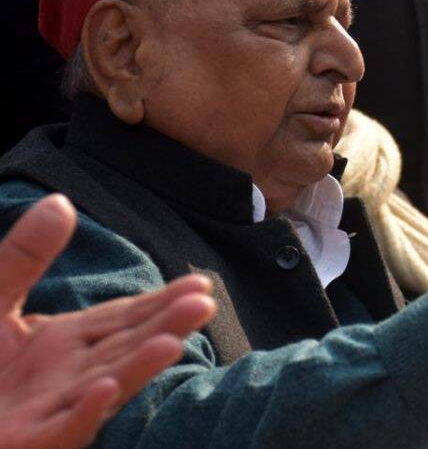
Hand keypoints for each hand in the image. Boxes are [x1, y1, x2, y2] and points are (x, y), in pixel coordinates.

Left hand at [0, 195, 215, 448]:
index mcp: (63, 342)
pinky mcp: (26, 442)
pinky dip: (85, 414)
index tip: (202, 284)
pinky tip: (106, 391)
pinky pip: (60, 429)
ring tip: (172, 345)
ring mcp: (50, 412)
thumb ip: (24, 255)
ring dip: (139, 369)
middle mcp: (68, 376)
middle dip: (166, 327)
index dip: (162, 301)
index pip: (125, 318)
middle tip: (204, 305)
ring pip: (104, 387)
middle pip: (125, 348)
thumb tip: (62, 201)